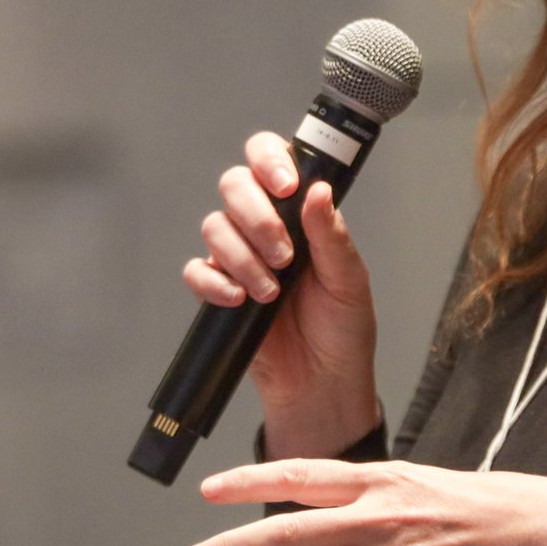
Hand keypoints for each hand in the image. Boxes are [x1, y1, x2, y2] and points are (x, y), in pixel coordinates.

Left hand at [181, 459, 546, 545]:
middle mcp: (375, 519)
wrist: (531, 531)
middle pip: (287, 532)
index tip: (207, 491)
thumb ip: (365, 493)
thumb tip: (320, 502)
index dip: (248, 483)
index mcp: (375, 481)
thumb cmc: (475, 503)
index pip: (297, 475)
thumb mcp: (414, 480)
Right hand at [182, 130, 378, 459]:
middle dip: (256, 217)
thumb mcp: (349, 280)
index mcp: (300, 213)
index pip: (272, 161)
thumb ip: (331, 234)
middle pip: (234, 185)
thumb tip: (318, 189)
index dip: (269, 161)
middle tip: (284, 255)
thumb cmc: (343, 329)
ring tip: (271, 291)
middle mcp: (266, 226)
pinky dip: (214, 283)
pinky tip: (239, 301)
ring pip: (215, 226)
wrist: (320, 384)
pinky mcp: (219, 291)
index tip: (285, 186)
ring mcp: (240, 257)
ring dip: (242, 257)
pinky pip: (197, 271)